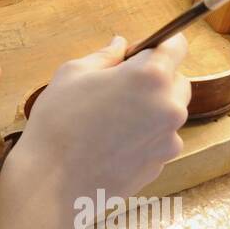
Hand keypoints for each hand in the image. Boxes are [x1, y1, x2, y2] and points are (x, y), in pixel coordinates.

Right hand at [8, 33, 191, 205]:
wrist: (52, 183)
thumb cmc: (58, 123)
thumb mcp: (73, 74)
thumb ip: (105, 56)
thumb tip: (120, 45)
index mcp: (150, 76)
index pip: (177, 45)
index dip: (158, 45)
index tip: (138, 54)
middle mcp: (169, 106)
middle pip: (177, 80)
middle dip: (155, 79)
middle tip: (118, 88)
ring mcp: (169, 139)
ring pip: (169, 113)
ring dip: (150, 109)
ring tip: (111, 120)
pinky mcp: (162, 164)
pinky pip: (159, 140)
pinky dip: (144, 136)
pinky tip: (112, 143)